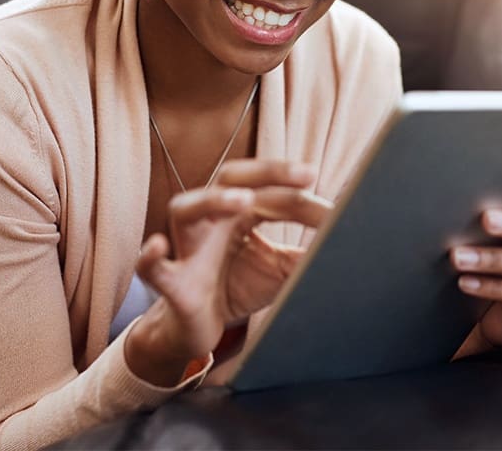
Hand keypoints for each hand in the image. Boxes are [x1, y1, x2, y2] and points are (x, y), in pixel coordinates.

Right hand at [127, 160, 329, 382]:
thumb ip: (307, 253)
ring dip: (215, 200)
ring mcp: (187, 246)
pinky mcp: (172, 281)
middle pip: (231, 176)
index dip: (305, 199)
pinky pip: (153, 266)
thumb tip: (349, 241)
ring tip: (242, 201)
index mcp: (238, 211)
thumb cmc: (236, 286)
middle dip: (267, 171)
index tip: (339, 211)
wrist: (198, 329)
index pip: (272, 193)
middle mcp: (211, 218)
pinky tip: (158, 246)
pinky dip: (151, 256)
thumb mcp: (280, 268)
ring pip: (188, 208)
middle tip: (305, 174)